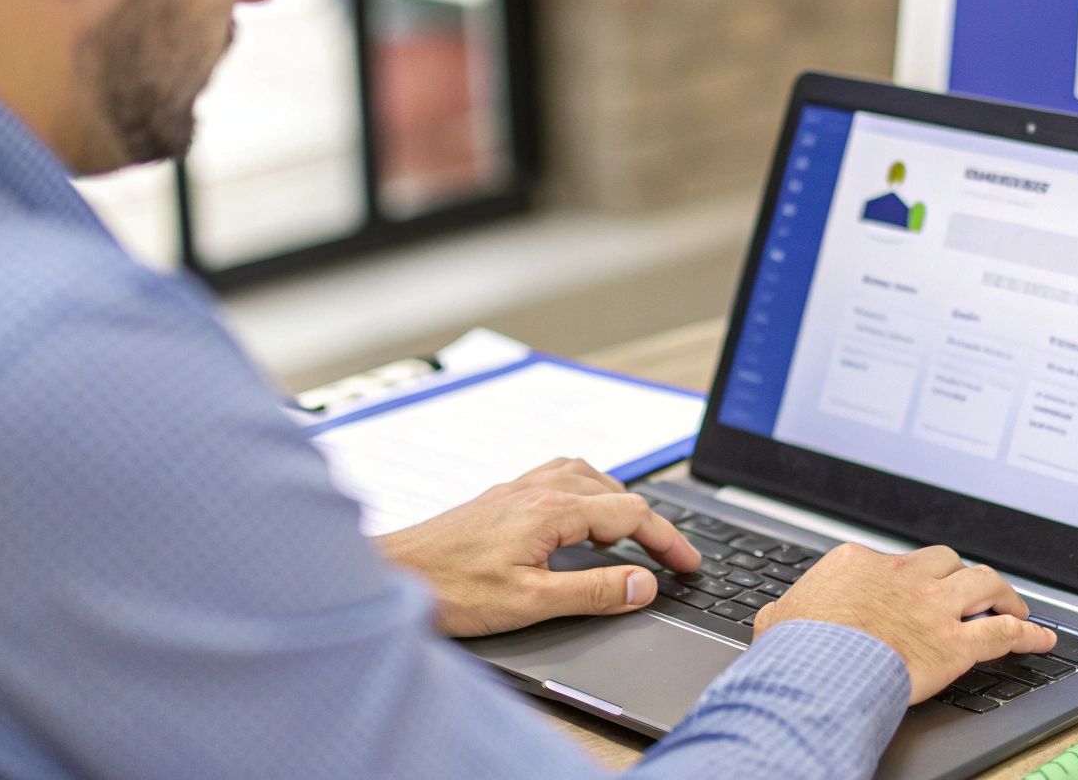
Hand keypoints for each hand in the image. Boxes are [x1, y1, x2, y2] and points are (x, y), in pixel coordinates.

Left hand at [375, 458, 700, 637]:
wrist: (388, 576)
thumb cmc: (448, 590)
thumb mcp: (530, 602)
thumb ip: (593, 591)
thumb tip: (645, 585)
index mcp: (552, 510)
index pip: (631, 515)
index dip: (668, 541)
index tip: (689, 566)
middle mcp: (537, 489)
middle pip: (615, 491)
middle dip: (650, 523)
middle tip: (669, 558)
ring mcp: (516, 489)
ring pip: (587, 476)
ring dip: (617, 503)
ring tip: (628, 538)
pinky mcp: (499, 498)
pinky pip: (558, 478)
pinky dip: (585, 494)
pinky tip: (575, 522)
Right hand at [752, 543, 1056, 703]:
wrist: (818, 666)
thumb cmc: (797, 646)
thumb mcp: (778, 617)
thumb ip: (787, 610)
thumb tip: (775, 616)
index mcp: (861, 564)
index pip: (896, 561)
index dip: (910, 578)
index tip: (913, 590)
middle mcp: (904, 578)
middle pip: (947, 561)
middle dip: (962, 573)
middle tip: (971, 588)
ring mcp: (933, 608)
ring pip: (983, 583)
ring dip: (1003, 593)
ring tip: (1014, 604)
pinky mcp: (955, 644)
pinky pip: (1002, 633)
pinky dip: (1027, 635)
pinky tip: (1042, 640)